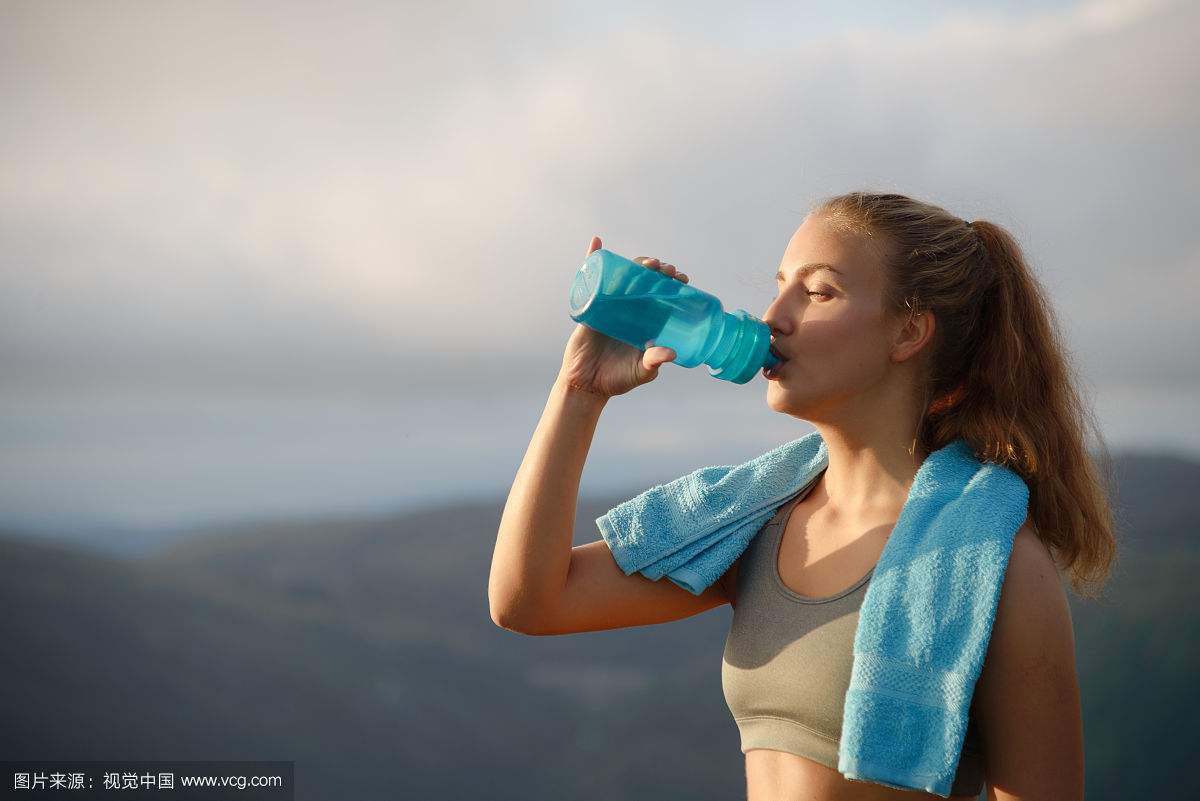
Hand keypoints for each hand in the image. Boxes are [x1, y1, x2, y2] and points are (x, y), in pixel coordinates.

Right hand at [559, 236, 690, 398]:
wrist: (586, 385)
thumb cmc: (617, 379)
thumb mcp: (641, 372)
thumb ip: (654, 362)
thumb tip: (671, 352)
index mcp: (646, 322)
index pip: (662, 296)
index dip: (673, 284)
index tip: (683, 280)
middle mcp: (629, 311)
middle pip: (645, 282)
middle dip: (658, 272)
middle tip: (668, 271)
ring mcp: (610, 306)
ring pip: (623, 277)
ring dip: (635, 264)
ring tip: (648, 264)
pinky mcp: (591, 307)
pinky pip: (591, 280)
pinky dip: (592, 259)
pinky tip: (597, 243)